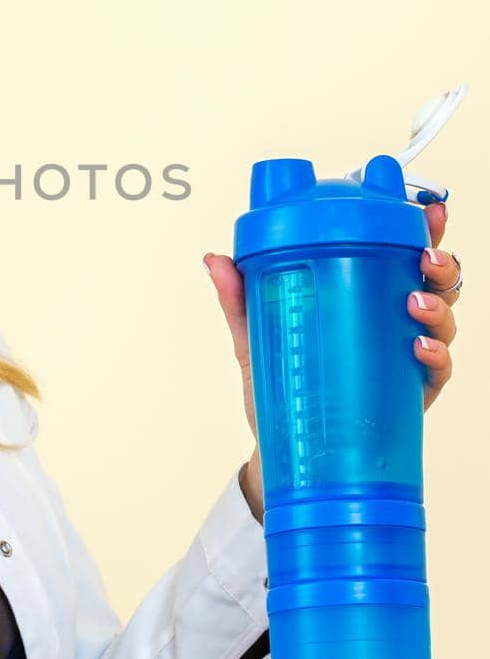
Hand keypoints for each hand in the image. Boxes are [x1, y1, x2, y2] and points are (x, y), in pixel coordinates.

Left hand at [203, 202, 459, 521]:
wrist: (284, 451)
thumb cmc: (279, 383)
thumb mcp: (254, 337)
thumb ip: (239, 300)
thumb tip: (215, 260)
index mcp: (361, 291)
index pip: (398, 248)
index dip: (420, 224)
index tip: (426, 207)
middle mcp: (389, 316)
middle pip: (433, 277)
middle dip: (440, 259)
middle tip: (425, 257)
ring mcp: (402, 353)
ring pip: (442, 317)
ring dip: (438, 304)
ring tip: (414, 302)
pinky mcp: (408, 392)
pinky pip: (436, 369)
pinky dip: (435, 355)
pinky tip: (419, 348)